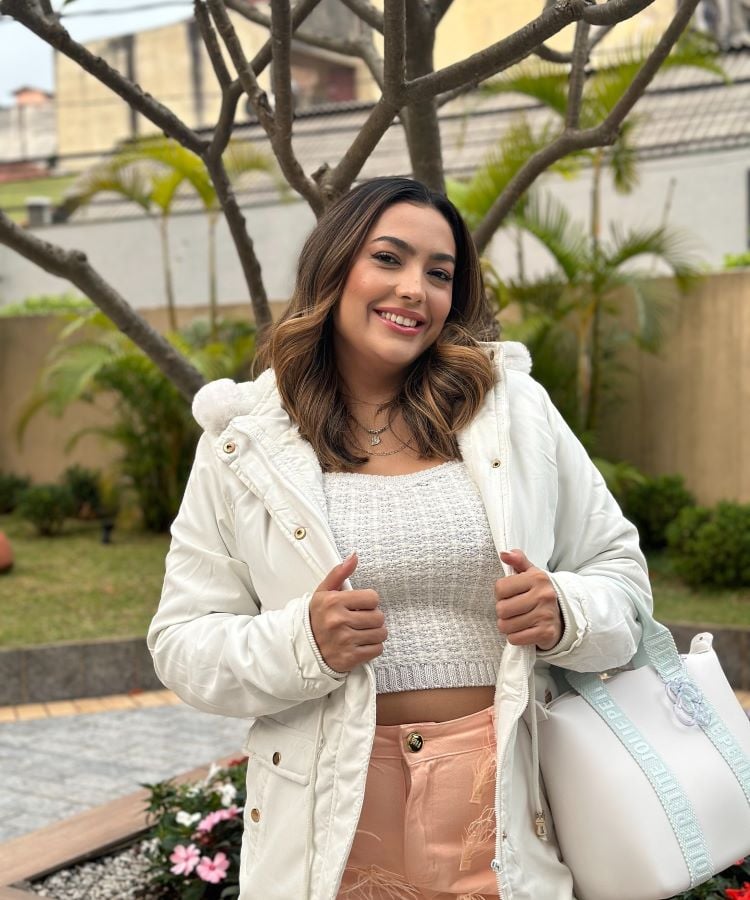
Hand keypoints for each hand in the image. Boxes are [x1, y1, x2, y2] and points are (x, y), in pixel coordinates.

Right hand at [309, 552, 386, 672]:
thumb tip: (354, 556)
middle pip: (379, 617)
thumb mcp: (323, 592)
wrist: (302, 648)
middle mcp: (339, 621)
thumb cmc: (316, 618)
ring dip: (375, 633)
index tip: (360, 606)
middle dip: (373, 618)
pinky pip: (377, 650)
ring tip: (361, 631)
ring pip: (381, 634)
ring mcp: (344, 641)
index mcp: (333, 602)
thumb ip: (339, 573)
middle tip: (361, 620)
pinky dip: (372, 647)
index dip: (369, 602)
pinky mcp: (349, 658)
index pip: (372, 598)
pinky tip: (360, 644)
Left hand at [495, 549, 561, 651]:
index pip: (500, 588)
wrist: (563, 616)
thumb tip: (504, 553)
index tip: (510, 595)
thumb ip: (518, 560)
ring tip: (517, 620)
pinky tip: (523, 630)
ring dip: (508, 626)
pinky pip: (515, 638)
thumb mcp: (531, 573)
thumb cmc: (539, 593)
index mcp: (537, 578)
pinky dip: (515, 637)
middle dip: (503, 612)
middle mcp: (543, 595)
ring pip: (506, 626)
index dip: (500, 594)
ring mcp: (545, 615)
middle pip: (501, 609)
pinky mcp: (546, 633)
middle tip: (513, 610)